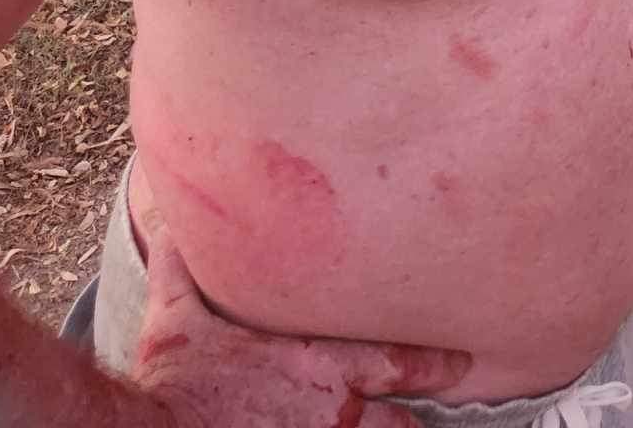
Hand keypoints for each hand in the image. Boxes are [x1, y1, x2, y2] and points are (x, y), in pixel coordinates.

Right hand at [129, 207, 470, 427]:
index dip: (433, 362)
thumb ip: (184, 271)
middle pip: (400, 424)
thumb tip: (172, 225)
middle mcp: (333, 412)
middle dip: (413, 423)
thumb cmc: (173, 382)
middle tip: (427, 417)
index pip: (398, 361)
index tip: (460, 362)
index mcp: (318, 365)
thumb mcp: (178, 317)